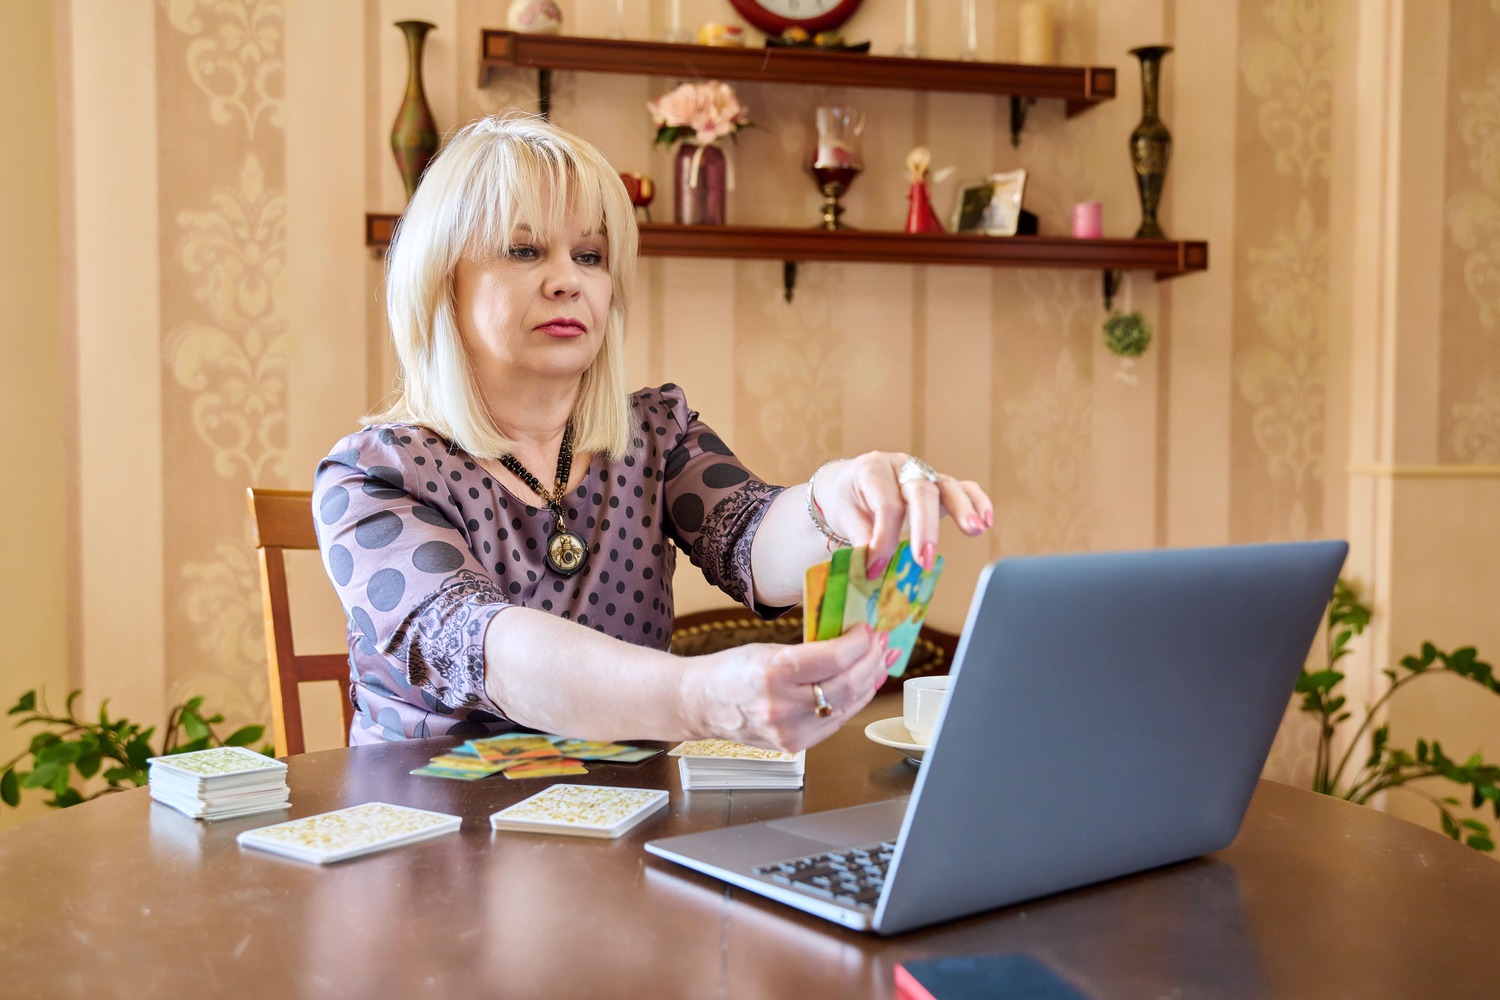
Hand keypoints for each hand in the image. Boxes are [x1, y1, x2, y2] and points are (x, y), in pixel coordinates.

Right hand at [686, 626, 887, 751]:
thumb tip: (851, 642)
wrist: (701, 704)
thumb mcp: (768, 649)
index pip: (834, 658)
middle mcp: (783, 705)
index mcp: (774, 672)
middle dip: (871, 661)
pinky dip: (853, 702)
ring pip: (847, 706)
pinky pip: (835, 722)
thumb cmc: (731, 671)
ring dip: (869, 682)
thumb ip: (809, 650)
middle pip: (846, 684)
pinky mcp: (794, 745)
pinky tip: (862, 686)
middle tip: (881, 644)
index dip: (859, 642)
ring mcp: (789, 731)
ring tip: (879, 662)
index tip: (868, 630)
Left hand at [813, 452, 992, 572]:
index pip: (886, 505)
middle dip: (925, 528)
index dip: (883, 538)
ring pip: (947, 486)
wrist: (847, 484)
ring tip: (975, 530)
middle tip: (923, 560)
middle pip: (921, 492)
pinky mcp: (938, 485)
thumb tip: (874, 565)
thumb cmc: (846, 500)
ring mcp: (923, 473)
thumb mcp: (843, 516)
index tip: (876, 568)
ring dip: (963, 510)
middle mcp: (901, 467)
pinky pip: (963, 488)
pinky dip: (977, 502)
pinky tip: (987, 522)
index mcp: (872, 471)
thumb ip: (861, 537)